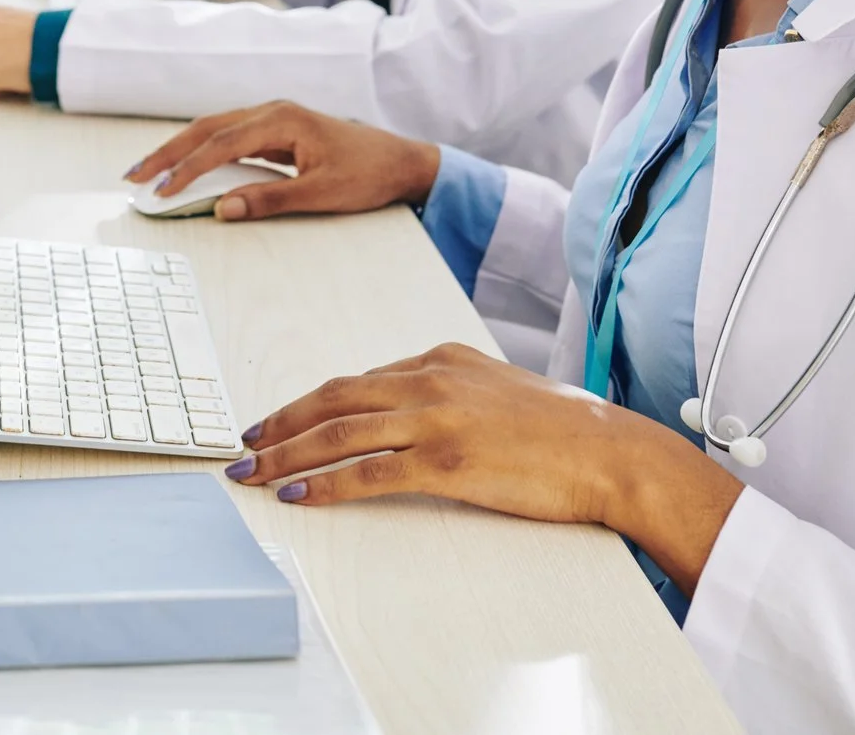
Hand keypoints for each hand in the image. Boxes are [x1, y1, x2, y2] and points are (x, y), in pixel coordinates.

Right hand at [125, 100, 439, 220]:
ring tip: (150, 171)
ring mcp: (275, 117)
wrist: (403, 161)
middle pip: (206, 128)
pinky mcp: (278, 128)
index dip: (187, 170)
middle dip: (168, 152)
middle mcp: (273, 111)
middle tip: (134, 176)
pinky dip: (203, 149)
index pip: (220, 145)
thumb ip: (269, 200)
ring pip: (214, 128)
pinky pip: (230, 135)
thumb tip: (222, 208)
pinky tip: (188, 165)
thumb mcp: (321, 194)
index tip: (161, 192)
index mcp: (282, 120)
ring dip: (181, 148)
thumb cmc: (368, 174)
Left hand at [229, 342, 744, 597]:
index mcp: (440, 359)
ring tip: (252, 473)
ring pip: (339, 432)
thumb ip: (448, 388)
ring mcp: (436, 419)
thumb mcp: (497, 386)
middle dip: (280, 422)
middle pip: (333, 398)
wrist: (609, 452)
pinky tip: (299, 494)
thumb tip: (404, 403)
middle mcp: (430, 380)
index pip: (357, 379)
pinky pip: (370, 472)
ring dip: (286, 454)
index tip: (277, 421)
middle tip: (244, 444)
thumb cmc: (561, 428)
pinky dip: (326, 484)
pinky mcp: (447, 461)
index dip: (308, 402)